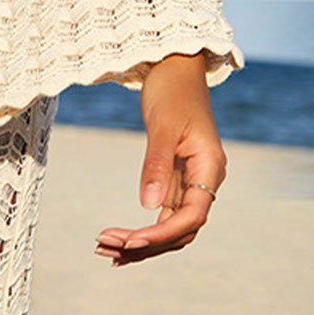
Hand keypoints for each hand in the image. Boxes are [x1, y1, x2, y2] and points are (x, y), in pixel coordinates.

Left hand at [94, 51, 226, 267]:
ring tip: (103, 248)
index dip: (162, 233)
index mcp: (210, 167)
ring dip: (140, 241)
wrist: (175, 66)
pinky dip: (140, 230)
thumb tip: (147, 206)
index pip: (192, 215)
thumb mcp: (163, 126)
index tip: (131, 241)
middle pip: (180, 229)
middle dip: (146, 243)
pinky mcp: (174, 180)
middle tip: (106, 246)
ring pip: (169, 226)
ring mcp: (190, 182)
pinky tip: (117, 243)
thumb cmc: (172, 90)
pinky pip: (160, 215)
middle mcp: (204, 180)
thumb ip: (156, 165)